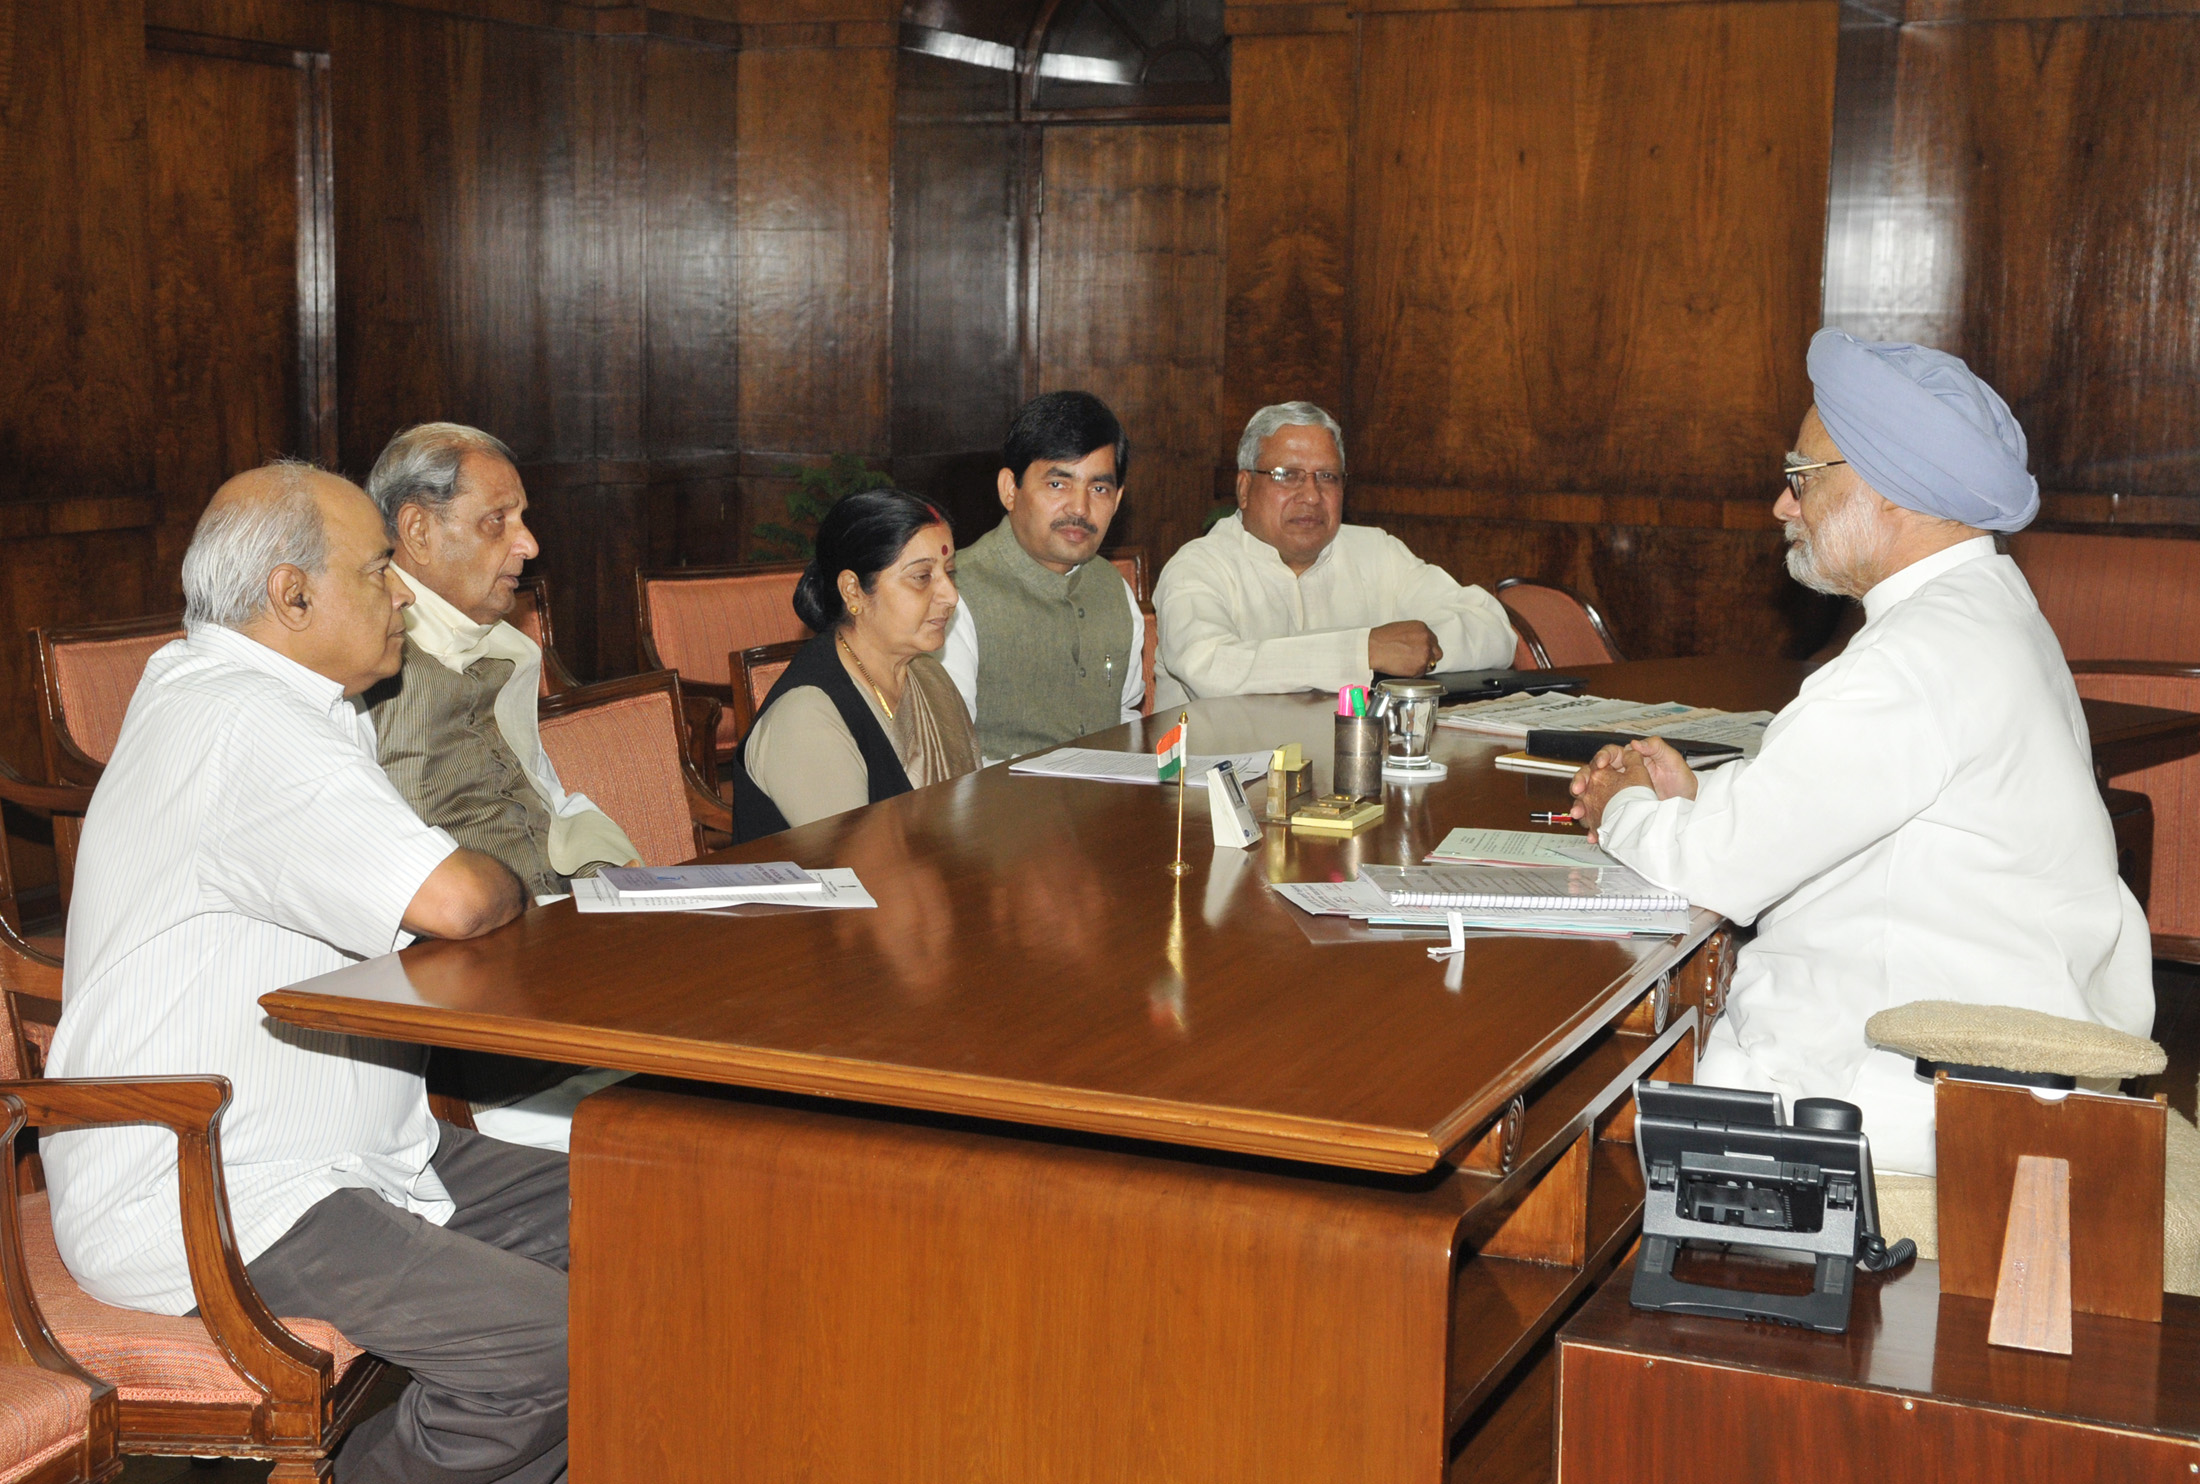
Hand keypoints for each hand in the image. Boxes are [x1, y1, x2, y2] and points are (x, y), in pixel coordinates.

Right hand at [1368, 620, 1439, 675]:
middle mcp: (1427, 640)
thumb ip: (1415, 635)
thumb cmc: (1382, 638)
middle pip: (1437, 653)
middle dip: (1429, 657)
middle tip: (1417, 659)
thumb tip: (1418, 642)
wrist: (1374, 648)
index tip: (1421, 651)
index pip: (1433, 641)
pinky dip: (1415, 673)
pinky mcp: (1419, 667)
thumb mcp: (1403, 628)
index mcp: (1423, 629)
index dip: (1427, 648)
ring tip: (1408, 664)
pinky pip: (1422, 673)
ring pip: (1431, 665)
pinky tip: (1404, 668)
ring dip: (1422, 666)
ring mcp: (1425, 654)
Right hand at [1567, 738, 1696, 838]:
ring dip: (1580, 804)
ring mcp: (1614, 796)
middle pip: (1591, 775)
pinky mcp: (1615, 813)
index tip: (1600, 765)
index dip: (1601, 757)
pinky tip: (1591, 832)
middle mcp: (1618, 777)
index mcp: (1629, 761)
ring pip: (1589, 796)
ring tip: (1578, 813)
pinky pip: (1598, 817)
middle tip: (1578, 790)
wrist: (1685, 811)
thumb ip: (1656, 748)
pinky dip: (1592, 825)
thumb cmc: (1682, 785)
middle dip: (1580, 781)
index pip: (1609, 755)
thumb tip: (1634, 743)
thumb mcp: (1674, 763)